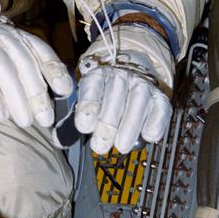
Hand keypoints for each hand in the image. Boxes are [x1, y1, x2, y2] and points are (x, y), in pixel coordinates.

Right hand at [0, 15, 74, 128]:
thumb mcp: (7, 61)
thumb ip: (25, 79)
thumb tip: (46, 110)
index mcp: (18, 37)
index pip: (41, 51)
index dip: (54, 70)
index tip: (64, 91)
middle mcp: (2, 35)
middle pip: (23, 61)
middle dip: (36, 92)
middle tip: (45, 119)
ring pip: (3, 67)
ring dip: (16, 97)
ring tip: (24, 121)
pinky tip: (0, 114)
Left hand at [75, 24, 173, 153]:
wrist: (133, 71)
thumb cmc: (105, 94)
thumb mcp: (87, 99)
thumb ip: (76, 119)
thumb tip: (57, 141)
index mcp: (98, 74)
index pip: (92, 86)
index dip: (88, 106)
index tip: (83, 127)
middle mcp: (120, 75)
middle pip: (115, 95)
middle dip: (107, 123)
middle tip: (100, 146)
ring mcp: (142, 84)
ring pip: (138, 100)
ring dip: (129, 125)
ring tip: (121, 146)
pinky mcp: (160, 97)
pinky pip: (160, 108)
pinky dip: (156, 122)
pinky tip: (148, 136)